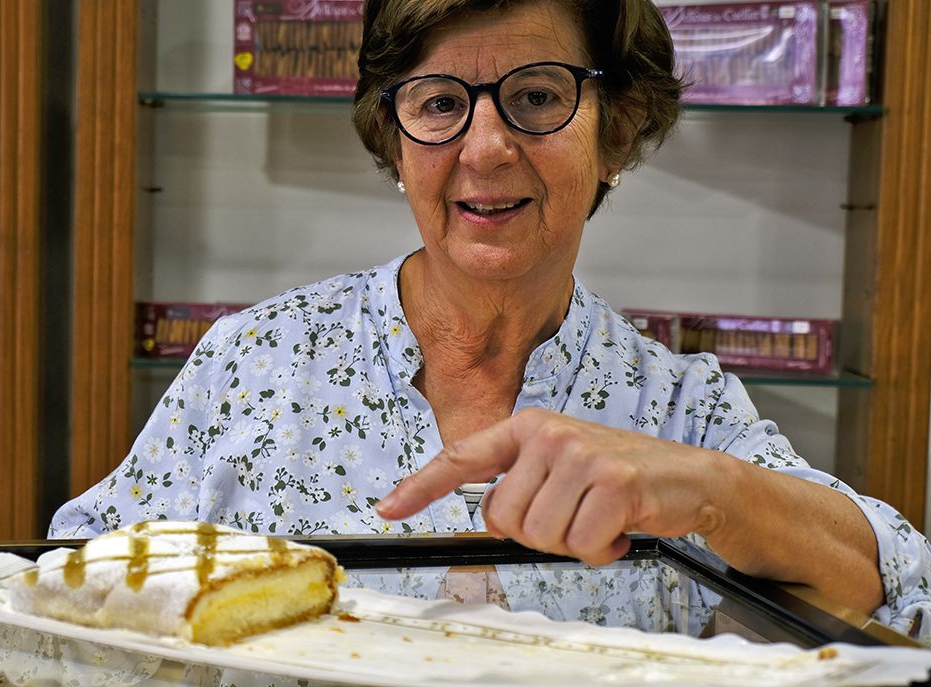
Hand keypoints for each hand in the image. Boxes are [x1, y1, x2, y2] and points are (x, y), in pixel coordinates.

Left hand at [377, 408, 727, 565]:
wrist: (689, 476)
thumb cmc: (619, 478)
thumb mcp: (562, 469)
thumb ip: (521, 486)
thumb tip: (488, 519)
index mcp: (527, 427)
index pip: (462, 458)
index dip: (421, 487)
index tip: (388, 508)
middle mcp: (548, 433)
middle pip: (503, 518)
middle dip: (536, 534)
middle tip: (573, 518)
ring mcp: (580, 453)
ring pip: (539, 535)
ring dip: (572, 544)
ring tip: (600, 520)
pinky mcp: (612, 480)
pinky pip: (580, 544)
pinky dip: (601, 551)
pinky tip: (620, 528)